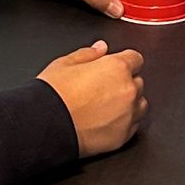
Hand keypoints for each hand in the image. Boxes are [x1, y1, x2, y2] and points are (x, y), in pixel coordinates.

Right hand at [37, 41, 147, 156]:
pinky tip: (105, 120)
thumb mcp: (64, 63)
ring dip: (128, 102)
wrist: (45, 126)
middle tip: (102, 88)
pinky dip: (124, 122)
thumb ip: (88, 53)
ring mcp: (128, 115)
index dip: (124, 62)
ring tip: (105, 105)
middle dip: (124, 82)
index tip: (114, 67)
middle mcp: (128, 90)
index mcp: (117, 68)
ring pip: (140, 104)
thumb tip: (100, 48)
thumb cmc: (53, 96)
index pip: (135, 58)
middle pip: (138, 82)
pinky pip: (133, 125)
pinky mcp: (123, 136)